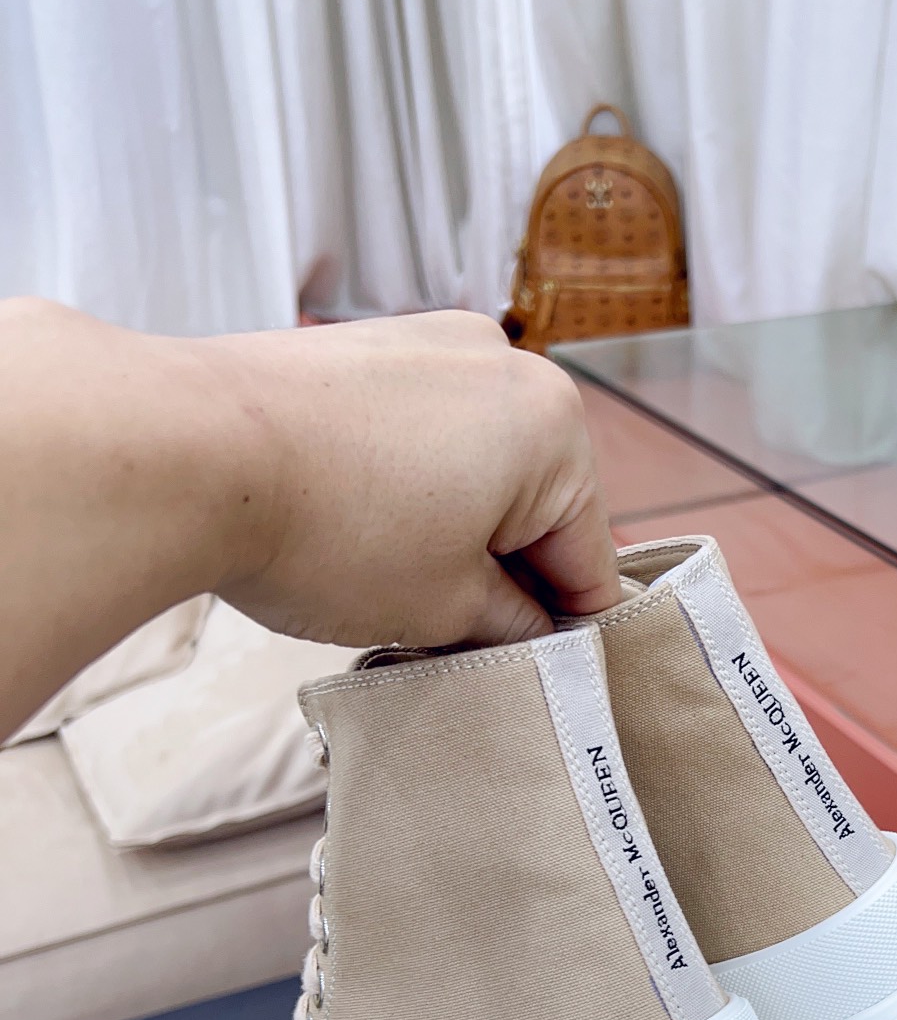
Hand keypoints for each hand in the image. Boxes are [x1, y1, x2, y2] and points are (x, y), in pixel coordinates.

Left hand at [207, 310, 618, 647]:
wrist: (185, 451)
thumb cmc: (328, 527)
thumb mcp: (444, 607)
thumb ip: (509, 625)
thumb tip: (527, 630)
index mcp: (553, 425)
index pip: (589, 557)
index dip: (566, 630)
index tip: (542, 675)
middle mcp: (502, 364)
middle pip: (533, 503)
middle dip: (502, 573)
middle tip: (454, 640)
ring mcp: (427, 344)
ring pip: (472, 467)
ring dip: (451, 532)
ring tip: (390, 590)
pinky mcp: (362, 349)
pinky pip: (414, 434)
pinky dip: (403, 488)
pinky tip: (354, 537)